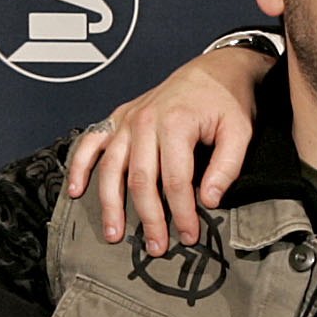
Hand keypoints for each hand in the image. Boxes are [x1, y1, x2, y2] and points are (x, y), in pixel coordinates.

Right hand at [62, 46, 275, 257]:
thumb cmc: (227, 100)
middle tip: (156, 247)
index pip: (176, 180)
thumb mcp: (240, 131)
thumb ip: (226, 167)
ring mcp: (128, 120)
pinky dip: (79, 166)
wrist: (215, 68)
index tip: (189, 236)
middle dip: (148, 217)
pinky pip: (91, 143)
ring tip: (114, 234)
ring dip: (110, 204)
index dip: (182, 212)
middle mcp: (145, 121)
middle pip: (140, 179)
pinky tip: (76, 191)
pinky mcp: (118, 118)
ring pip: (111, 168)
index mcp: (175, 123)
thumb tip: (209, 200)